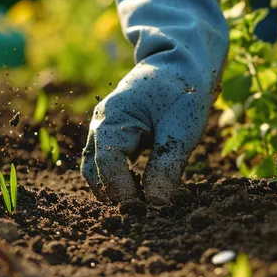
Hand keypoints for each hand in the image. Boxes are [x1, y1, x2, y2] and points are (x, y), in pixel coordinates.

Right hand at [80, 0, 228, 204]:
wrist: (183, 63)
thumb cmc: (182, 92)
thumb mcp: (181, 129)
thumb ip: (167, 166)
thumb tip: (156, 204)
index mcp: (113, 119)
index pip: (107, 165)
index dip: (124, 192)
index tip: (147, 209)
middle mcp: (100, 124)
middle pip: (93, 170)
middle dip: (115, 194)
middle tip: (143, 213)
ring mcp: (103, 129)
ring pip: (95, 168)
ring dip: (114, 188)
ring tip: (142, 205)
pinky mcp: (113, 135)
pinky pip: (105, 162)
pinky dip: (118, 179)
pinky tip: (140, 190)